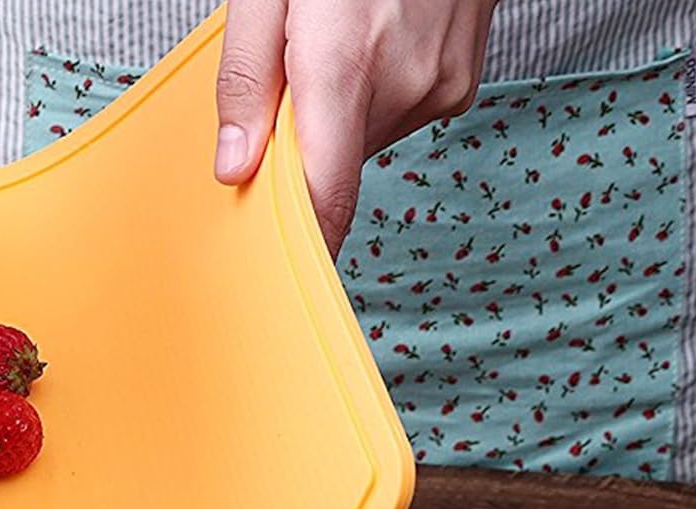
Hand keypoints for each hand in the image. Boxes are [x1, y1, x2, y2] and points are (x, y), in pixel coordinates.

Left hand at [215, 0, 497, 253]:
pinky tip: (381, 39)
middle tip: (293, 80)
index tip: (284, 280)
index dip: (304, 245)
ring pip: (365, 138)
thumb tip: (233, 170)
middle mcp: (402, 84)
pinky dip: (379, 94)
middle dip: (304, 140)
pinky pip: (400, 114)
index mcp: (345, 62)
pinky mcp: (462, 83)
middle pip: (335, 163)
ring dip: (342, 113)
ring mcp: (441, 86)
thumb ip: (246, 79)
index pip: (325, 196)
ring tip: (345, 40)